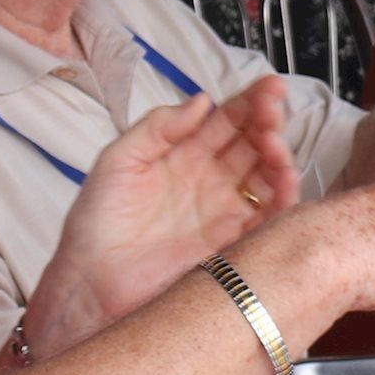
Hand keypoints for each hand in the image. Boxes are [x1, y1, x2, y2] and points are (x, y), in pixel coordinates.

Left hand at [31, 81, 299, 350]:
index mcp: (184, 155)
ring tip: (272, 139)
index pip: (228, 120)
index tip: (266, 87)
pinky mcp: (235, 244)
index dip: (249, 101)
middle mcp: (211, 180)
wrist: (90, 288)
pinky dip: (285, 194)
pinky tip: (283, 175)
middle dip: (269, 120)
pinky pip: (271, 217)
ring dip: (279, 153)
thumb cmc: (96, 227)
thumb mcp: (117, 161)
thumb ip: (157, 127)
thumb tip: (201, 100)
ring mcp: (226, 211)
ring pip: (268, 175)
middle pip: (254, 142)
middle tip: (272, 108)